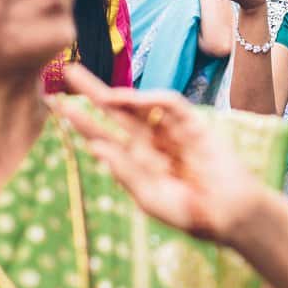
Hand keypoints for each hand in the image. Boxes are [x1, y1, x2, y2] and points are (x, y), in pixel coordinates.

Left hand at [57, 73, 271, 244]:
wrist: (231, 216)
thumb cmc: (191, 214)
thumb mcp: (150, 198)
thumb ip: (125, 173)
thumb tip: (95, 148)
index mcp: (137, 163)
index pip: (103, 136)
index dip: (81, 121)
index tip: (56, 105)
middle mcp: (150, 143)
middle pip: (116, 112)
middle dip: (93, 92)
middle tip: (68, 72)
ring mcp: (171, 131)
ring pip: (139, 105)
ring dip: (116, 93)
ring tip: (88, 83)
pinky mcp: (193, 124)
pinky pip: (170, 105)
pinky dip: (151, 99)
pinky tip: (130, 98)